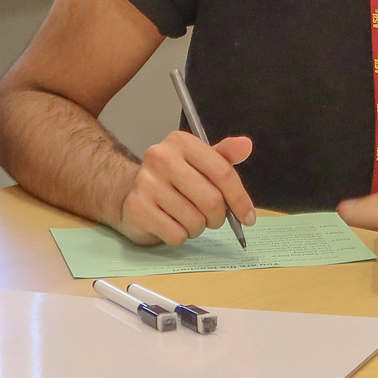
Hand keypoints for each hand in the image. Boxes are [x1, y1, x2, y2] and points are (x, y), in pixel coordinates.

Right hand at [115, 130, 256, 245]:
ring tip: (187, 218)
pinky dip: (180, 236)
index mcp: (181, 142)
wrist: (130, 192)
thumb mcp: (199, 163)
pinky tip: (170, 225)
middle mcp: (160, 157)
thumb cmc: (173, 179)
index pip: (223, 172)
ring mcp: (146, 182)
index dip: (240, 198)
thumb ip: (224, 157)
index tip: (248, 217)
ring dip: (197, 227)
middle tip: (212, 218)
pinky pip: (176, 234)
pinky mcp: (136, 207)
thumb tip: (246, 145)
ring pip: (194, 221)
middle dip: (218, 217)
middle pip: (211, 200)